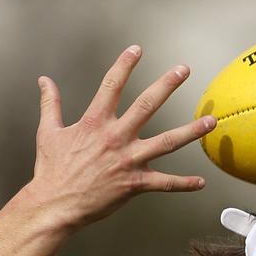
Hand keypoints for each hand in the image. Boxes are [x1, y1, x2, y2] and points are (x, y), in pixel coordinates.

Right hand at [28, 45, 216, 226]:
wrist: (55, 205)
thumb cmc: (51, 170)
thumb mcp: (48, 132)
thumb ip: (50, 104)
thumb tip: (44, 81)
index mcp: (95, 123)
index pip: (112, 86)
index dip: (124, 65)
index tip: (137, 50)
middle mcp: (116, 138)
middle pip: (147, 105)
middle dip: (167, 85)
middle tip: (184, 70)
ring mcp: (128, 161)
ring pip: (167, 142)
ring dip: (191, 131)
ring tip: (211, 121)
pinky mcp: (134, 184)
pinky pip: (165, 183)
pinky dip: (183, 184)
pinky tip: (200, 182)